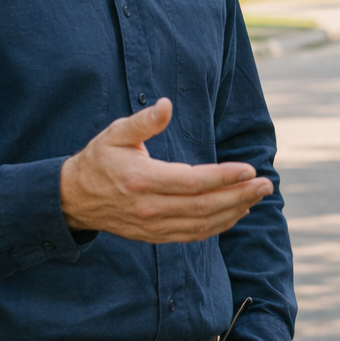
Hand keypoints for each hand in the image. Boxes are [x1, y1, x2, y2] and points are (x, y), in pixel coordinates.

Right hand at [59, 98, 273, 240]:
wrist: (73, 199)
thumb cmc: (99, 159)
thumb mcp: (115, 133)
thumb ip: (143, 121)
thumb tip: (167, 104)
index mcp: (142, 180)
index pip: (192, 182)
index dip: (224, 177)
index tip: (249, 169)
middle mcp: (149, 207)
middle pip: (203, 206)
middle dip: (239, 196)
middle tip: (266, 185)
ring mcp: (152, 226)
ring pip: (201, 224)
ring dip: (234, 211)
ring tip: (258, 197)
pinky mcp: (154, 236)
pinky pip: (192, 235)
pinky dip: (218, 226)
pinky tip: (236, 213)